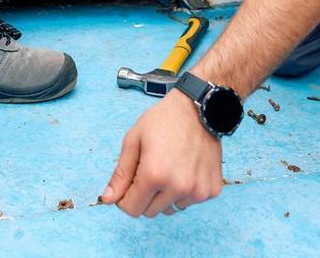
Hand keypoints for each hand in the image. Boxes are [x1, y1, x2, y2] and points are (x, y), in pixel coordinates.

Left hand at [101, 90, 224, 216]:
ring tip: (170, 167)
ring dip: (166, 195)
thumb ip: (120, 174)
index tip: (131, 182)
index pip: (132, 209)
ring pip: (170, 209)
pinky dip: (185, 191)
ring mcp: (198, 191)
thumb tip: (107, 199)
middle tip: (151, 169)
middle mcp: (178, 187)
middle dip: (145, 195)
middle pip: (150, 211)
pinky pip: (189, 202)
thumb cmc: (163, 120)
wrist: (199, 108)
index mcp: (154, 175)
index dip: (126, 198)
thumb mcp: (134, 140)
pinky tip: (186, 168)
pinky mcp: (211, 190)